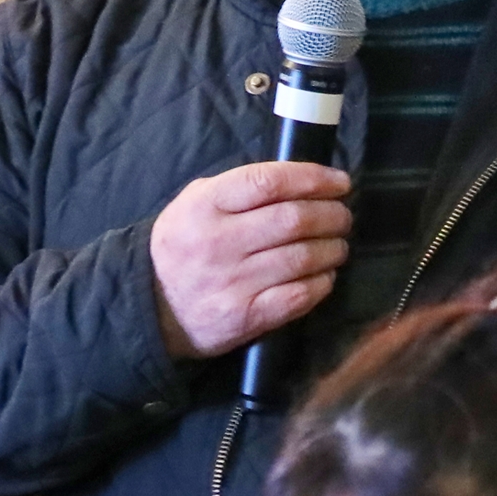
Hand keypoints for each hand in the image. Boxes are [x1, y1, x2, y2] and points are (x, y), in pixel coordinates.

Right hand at [150, 162, 351, 359]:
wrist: (153, 307)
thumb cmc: (185, 246)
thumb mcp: (194, 203)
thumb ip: (238, 188)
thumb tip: (299, 180)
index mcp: (206, 205)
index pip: (270, 182)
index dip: (314, 178)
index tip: (340, 182)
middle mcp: (219, 242)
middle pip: (294, 219)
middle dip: (332, 214)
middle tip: (344, 216)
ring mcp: (233, 282)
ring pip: (302, 258)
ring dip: (333, 248)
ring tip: (338, 245)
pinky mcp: (246, 317)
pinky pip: (299, 296)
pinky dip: (322, 283)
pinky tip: (326, 276)